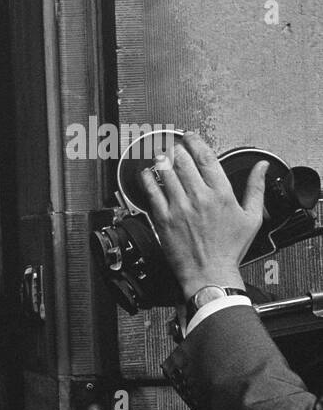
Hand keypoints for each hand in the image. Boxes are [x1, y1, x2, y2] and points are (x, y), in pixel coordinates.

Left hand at [137, 132, 267, 301]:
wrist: (209, 273)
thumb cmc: (229, 249)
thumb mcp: (252, 217)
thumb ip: (256, 188)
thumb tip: (262, 167)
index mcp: (221, 194)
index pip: (206, 158)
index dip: (196, 142)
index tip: (191, 136)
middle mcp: (199, 197)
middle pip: (183, 162)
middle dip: (177, 149)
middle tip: (174, 146)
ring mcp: (179, 207)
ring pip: (166, 173)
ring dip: (162, 160)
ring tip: (161, 156)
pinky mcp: (162, 219)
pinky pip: (151, 192)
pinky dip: (147, 179)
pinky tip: (146, 174)